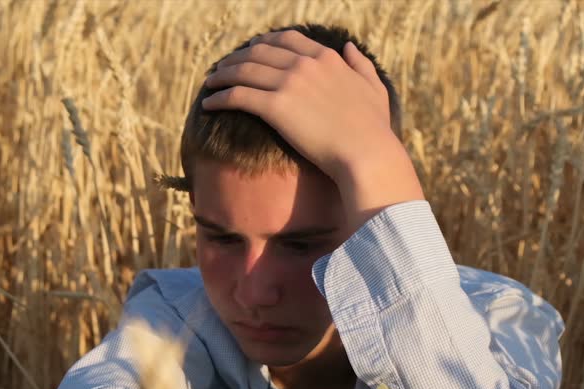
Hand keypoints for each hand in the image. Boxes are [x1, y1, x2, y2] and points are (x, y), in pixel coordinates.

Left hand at [202, 30, 423, 227]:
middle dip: (236, 58)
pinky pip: (238, 96)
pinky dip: (220, 98)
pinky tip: (209, 105)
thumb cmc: (374, 129)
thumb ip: (360, 65)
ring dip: (222, 75)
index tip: (250, 49)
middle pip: (258, 52)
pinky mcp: (276, 107)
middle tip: (222, 67)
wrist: (367, 153)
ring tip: (210, 83)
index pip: (286, 40)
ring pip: (243, 71)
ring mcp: (289, 83)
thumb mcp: (374, 88)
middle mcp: (305, 64)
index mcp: (326, 57)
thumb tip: (347, 46)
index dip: (263, 43)